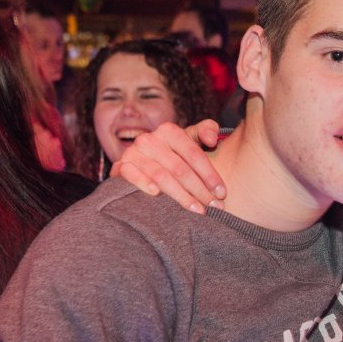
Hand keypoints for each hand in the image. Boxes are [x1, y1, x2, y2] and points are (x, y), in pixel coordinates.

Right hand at [110, 120, 225, 213]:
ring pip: (161, 176)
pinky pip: (131, 175)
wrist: (140, 163)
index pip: (194, 154)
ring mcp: (133, 153)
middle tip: (214, 207)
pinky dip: (143, 184)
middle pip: (180, 168)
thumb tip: (212, 139)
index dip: (210, 174)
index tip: (222, 193)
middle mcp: (149, 140)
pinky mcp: (120, 167)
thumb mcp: (190, 139)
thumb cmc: (174, 153)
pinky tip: (156, 194)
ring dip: (181, 196)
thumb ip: (206, 131)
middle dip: (200, 190)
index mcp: (169, 131)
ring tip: (197, 210)